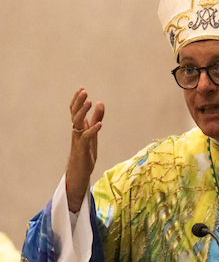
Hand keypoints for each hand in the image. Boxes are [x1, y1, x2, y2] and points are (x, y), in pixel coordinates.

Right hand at [66, 88, 104, 212]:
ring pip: (77, 124)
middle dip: (79, 103)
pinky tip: (99, 124)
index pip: (75, 111)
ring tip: (90, 102)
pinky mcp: (82, 150)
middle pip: (74, 115)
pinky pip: (86, 138)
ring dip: (83, 113)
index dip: (77, 100)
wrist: (79, 174)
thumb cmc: (85, 153)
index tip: (82, 88)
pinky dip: (92, 130)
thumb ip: (96, 118)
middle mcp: (76, 133)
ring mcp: (78, 141)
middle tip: (84, 92)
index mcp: (78, 128)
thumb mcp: (93, 133)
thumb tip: (100, 103)